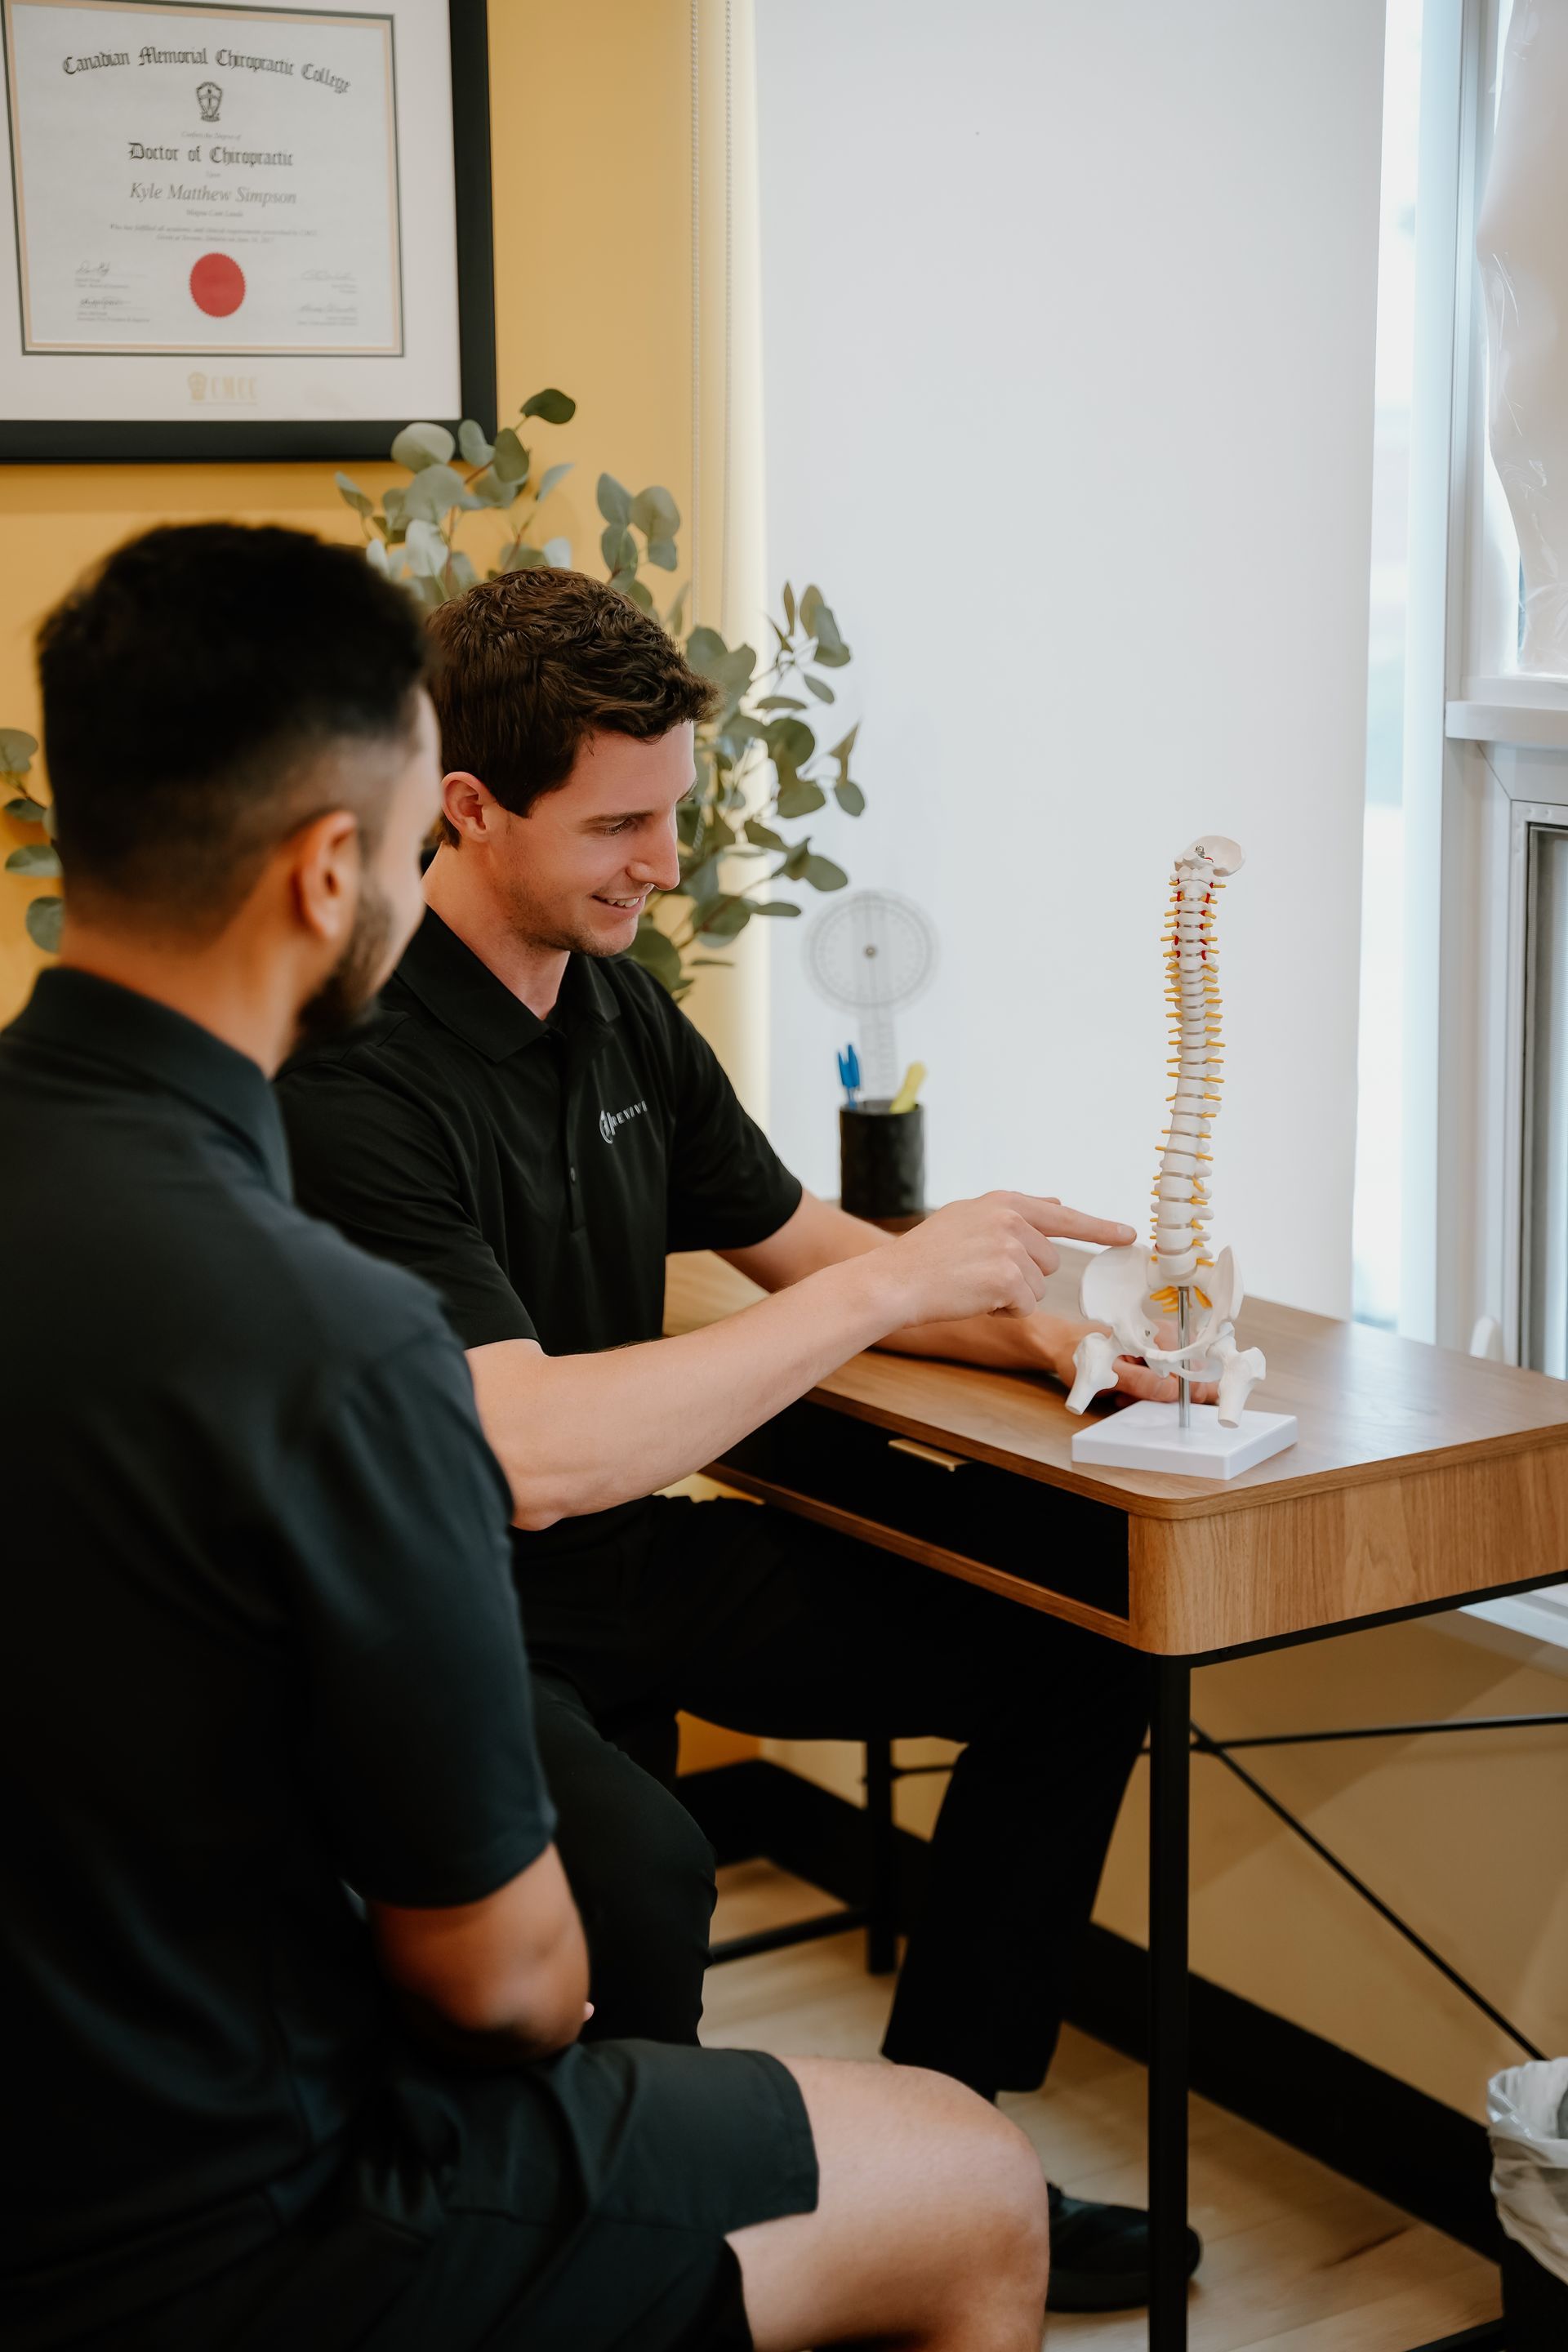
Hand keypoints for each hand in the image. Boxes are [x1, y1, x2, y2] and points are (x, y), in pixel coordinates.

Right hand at [874, 1194, 1136, 1330]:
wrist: (894, 1280)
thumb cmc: (925, 1257)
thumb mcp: (969, 1218)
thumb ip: (1015, 1213)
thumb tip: (1056, 1204)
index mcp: (1003, 1202)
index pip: (1063, 1215)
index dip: (1099, 1228)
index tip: (1128, 1235)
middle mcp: (1012, 1219)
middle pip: (1050, 1261)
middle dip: (1022, 1276)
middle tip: (979, 1274)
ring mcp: (1011, 1247)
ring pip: (1039, 1287)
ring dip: (1012, 1295)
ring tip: (972, 1284)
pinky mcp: (1008, 1277)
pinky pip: (1025, 1306)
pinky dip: (1003, 1311)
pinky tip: (973, 1298)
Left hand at [1031, 1315, 1219, 1404]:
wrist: (1062, 1347)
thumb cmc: (1084, 1353)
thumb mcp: (1111, 1372)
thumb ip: (1143, 1383)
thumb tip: (1174, 1393)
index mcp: (1160, 1334)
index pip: (1193, 1365)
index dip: (1192, 1391)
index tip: (1182, 1409)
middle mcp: (1165, 1339)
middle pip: (1185, 1376)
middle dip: (1164, 1396)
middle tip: (1138, 1401)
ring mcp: (1158, 1350)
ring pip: (1170, 1383)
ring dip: (1150, 1397)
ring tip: (1123, 1396)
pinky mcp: (1149, 1362)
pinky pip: (1157, 1383)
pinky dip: (1142, 1393)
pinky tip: (1123, 1394)